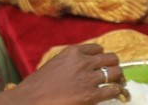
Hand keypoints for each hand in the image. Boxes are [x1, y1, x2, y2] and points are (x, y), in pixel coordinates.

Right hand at [8, 44, 123, 104]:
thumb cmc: (37, 85)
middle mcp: (84, 62)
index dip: (101, 57)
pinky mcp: (90, 95)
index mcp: (73, 52)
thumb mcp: (55, 64)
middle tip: (112, 73)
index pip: (97, 48)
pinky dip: (115, 91)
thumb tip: (80, 67)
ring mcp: (88, 78)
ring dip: (117, 78)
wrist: (30, 100)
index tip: (101, 63)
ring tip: (116, 83)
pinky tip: (113, 94)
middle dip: (113, 65)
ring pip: (115, 72)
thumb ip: (70, 62)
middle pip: (111, 58)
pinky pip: (112, 90)